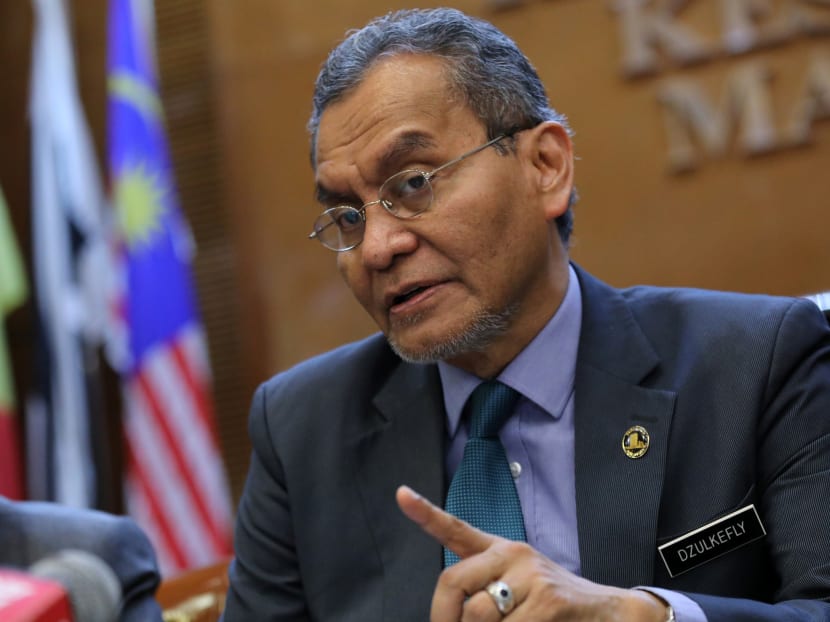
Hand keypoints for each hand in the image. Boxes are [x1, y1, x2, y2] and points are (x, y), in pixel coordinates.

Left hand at [396, 485, 667, 620]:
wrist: (613, 614)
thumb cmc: (557, 609)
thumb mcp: (518, 592)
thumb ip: (483, 596)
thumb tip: (454, 615)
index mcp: (501, 551)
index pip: (457, 529)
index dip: (426, 513)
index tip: (401, 494)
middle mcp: (513, 554)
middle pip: (453, 582)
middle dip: (444, 618)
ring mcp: (531, 575)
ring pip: (475, 614)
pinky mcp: (548, 601)